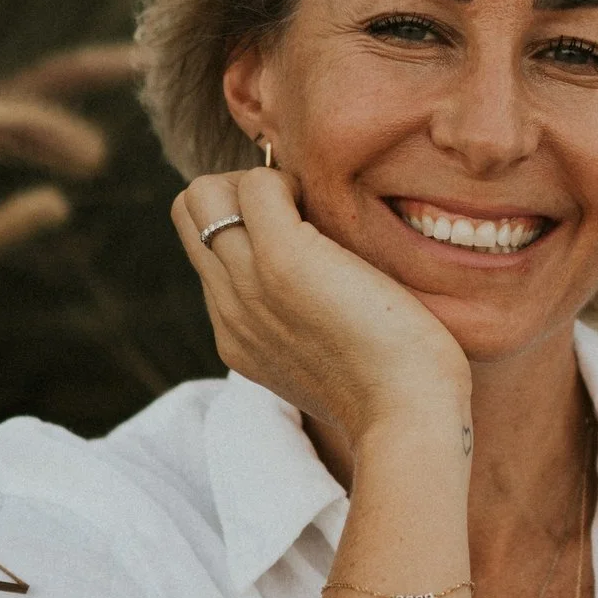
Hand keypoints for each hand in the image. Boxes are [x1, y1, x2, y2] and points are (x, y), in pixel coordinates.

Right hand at [172, 161, 468, 455]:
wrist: (408, 418)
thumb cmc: (397, 390)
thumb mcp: (333, 360)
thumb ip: (310, 326)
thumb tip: (336, 287)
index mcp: (239, 335)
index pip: (207, 252)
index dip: (244, 223)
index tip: (300, 232)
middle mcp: (230, 310)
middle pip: (190, 214)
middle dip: (237, 191)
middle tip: (298, 208)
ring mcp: (249, 285)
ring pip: (202, 195)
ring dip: (259, 183)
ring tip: (310, 208)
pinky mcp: (282, 262)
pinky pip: (255, 185)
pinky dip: (288, 180)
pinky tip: (329, 210)